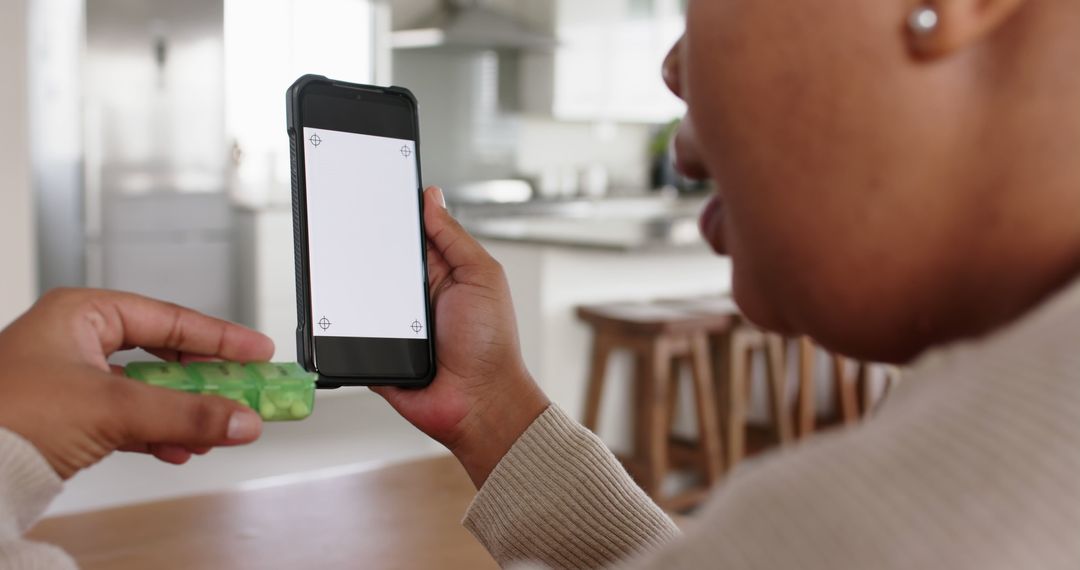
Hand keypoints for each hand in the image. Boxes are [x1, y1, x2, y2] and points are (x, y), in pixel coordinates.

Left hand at [0, 289, 272, 478]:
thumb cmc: (10, 414)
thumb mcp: (115, 408)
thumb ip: (187, 413)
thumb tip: (241, 419)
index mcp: (83, 313)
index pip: (170, 318)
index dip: (220, 336)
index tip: (258, 351)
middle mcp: (77, 339)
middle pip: (163, 355)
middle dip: (204, 382)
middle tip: (244, 390)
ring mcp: (70, 378)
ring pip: (147, 390)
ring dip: (182, 413)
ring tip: (216, 428)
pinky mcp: (66, 415)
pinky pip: (128, 418)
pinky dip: (156, 433)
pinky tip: (178, 448)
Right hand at [372, 187, 549, 486]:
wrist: (479, 403)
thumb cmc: (491, 345)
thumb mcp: (482, 277)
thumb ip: (454, 237)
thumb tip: (431, 198)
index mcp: (440, 273)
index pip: (409, 234)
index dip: (392, 214)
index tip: (372, 190)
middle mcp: (414, 296)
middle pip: (378, 259)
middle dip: (363, 245)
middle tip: (347, 227)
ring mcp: (392, 324)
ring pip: (357, 292)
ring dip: (352, 284)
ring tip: (345, 270)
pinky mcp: (375, 350)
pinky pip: (347, 331)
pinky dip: (342, 322)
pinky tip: (338, 310)